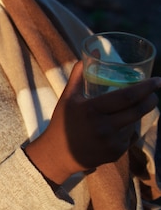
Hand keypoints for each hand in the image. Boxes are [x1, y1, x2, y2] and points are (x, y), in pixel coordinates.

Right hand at [24, 61, 159, 184]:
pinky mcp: (116, 153)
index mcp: (91, 109)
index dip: (145, 88)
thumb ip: (78, 76)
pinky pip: (129, 137)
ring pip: (134, 124)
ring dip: (137, 115)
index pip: (126, 97)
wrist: (58, 154)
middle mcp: (104, 126)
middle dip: (150, 100)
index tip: (158, 81)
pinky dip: (129, 129)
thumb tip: (90, 55)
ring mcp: (111, 142)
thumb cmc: (62, 122)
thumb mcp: (67, 98)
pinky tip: (119, 127)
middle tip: (154, 93)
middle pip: (136, 111)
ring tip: (132, 108)